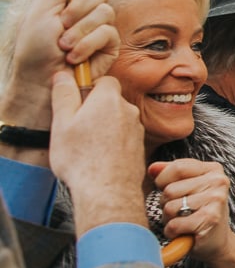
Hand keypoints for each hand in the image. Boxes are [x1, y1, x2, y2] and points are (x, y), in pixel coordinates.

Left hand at [0, 0, 118, 131]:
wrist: (43, 81)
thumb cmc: (35, 51)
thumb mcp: (39, 15)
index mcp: (68, 0)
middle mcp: (87, 11)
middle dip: (80, 6)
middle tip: (62, 22)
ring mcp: (101, 27)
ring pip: (105, 12)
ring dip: (81, 30)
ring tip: (64, 46)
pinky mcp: (110, 46)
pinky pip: (108, 33)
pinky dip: (88, 44)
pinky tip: (74, 56)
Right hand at [48, 73, 146, 233]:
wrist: (107, 191)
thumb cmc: (82, 159)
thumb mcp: (62, 124)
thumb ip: (64, 96)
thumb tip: (64, 76)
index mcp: (108, 99)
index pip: (105, 80)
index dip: (90, 88)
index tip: (78, 101)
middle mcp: (128, 110)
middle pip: (111, 101)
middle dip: (96, 110)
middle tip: (77, 128)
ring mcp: (136, 129)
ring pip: (118, 120)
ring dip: (105, 128)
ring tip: (87, 147)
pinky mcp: (139, 147)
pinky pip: (124, 138)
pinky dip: (113, 143)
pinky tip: (99, 157)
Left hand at [152, 157, 234, 267]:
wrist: (217, 242)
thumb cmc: (199, 212)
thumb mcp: (187, 188)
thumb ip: (170, 174)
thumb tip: (152, 168)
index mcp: (213, 169)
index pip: (177, 167)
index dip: (164, 181)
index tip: (171, 191)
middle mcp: (218, 181)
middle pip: (170, 190)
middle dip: (166, 204)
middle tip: (181, 212)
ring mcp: (216, 199)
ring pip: (169, 208)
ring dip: (169, 220)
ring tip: (183, 222)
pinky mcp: (210, 219)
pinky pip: (174, 225)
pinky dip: (173, 232)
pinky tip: (184, 232)